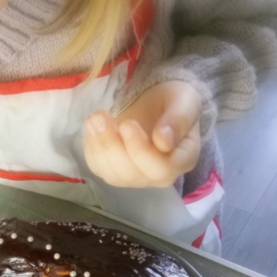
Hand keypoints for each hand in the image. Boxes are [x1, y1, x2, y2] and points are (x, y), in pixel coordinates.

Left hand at [84, 81, 201, 187]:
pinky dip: (91, 147)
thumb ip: (179, 119)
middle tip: (102, 116)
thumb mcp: (185, 100)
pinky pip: (98, 167)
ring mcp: (135, 177)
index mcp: (182, 160)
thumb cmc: (174, 101)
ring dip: (100, 145)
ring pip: (113, 174)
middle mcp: (159, 175)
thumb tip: (164, 140)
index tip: (128, 123)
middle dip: (113, 146)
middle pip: (133, 174)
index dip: (141, 150)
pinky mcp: (114, 171)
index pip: (161, 168)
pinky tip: (92, 125)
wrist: (155, 102)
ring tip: (96, 117)